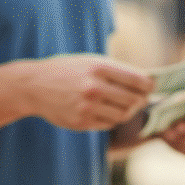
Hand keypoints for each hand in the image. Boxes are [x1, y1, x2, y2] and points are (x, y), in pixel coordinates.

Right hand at [24, 55, 152, 130]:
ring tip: (122, 105)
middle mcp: (94, 87)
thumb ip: (116, 70)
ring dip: (127, 111)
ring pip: (124, 115)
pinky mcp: (82, 122)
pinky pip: (109, 124)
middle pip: (135, 100)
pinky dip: (112, 119)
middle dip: (140, 100)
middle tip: (139, 99)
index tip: (150, 87)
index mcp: (99, 68)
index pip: (139, 80)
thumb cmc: (67, 70)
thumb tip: (147, 81)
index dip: (149, 86)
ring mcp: (87, 107)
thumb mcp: (90, 61)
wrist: (34, 86)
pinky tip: (105, 111)